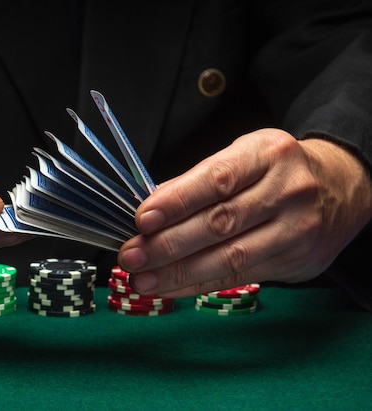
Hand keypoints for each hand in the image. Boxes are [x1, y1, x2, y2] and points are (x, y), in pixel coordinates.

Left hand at [118, 128, 371, 297]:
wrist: (341, 188)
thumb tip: (149, 209)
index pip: (217, 180)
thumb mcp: (242, 157)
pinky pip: (239, 277)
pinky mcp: (296, 261)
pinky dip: (198, 284)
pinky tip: (170, 288)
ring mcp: (296, 229)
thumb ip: (196, 180)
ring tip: (142, 280)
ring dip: (178, 272)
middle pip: (220, 223)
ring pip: (229, 256)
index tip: (141, 219)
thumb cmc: (275, 170)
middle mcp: (287, 190)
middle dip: (168, 244)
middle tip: (131, 257)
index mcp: (268, 154)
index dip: (177, 201)